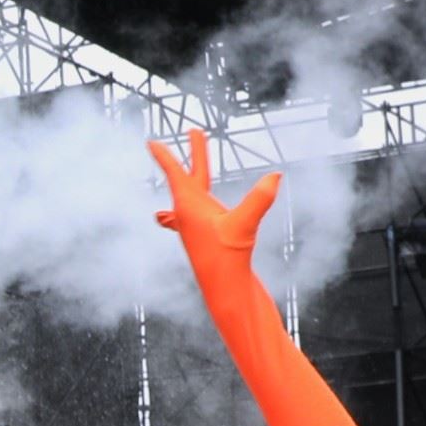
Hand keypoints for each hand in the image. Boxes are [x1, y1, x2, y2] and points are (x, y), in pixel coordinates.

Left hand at [148, 133, 280, 265]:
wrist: (226, 294)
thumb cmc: (226, 261)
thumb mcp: (243, 227)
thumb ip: (258, 200)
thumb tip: (275, 175)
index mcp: (188, 206)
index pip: (175, 173)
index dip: (163, 156)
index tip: (150, 141)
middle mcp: (190, 214)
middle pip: (191, 177)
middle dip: (194, 154)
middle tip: (195, 131)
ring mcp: (199, 227)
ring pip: (197, 194)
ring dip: (197, 176)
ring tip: (197, 165)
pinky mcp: (209, 238)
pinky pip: (203, 213)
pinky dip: (201, 205)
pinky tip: (199, 212)